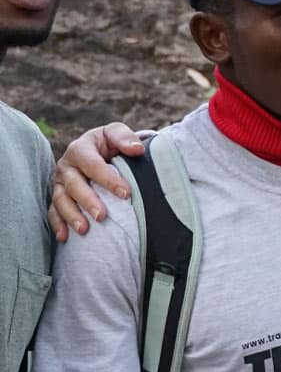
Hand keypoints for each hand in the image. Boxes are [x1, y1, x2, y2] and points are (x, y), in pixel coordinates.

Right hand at [47, 122, 142, 240]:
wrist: (96, 150)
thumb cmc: (109, 143)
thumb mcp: (115, 134)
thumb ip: (124, 137)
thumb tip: (136, 149)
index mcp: (80, 149)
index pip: (92, 164)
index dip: (108, 179)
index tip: (126, 193)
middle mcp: (66, 166)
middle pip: (73, 184)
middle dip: (87, 201)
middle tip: (102, 216)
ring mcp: (59, 183)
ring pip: (60, 200)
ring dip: (71, 216)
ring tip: (84, 230)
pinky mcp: (58, 196)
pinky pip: (53, 212)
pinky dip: (57, 225)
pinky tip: (65, 238)